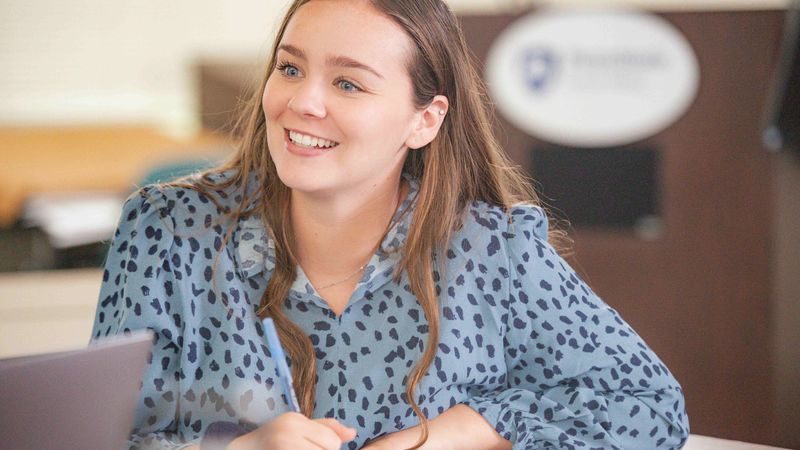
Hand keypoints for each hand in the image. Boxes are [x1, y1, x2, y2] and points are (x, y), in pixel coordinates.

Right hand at [226, 412, 356, 449]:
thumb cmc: (272, 440)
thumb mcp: (296, 427)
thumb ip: (326, 428)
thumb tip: (353, 432)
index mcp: (293, 420)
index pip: (332, 441)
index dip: (328, 448)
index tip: (309, 446)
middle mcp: (286, 434)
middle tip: (303, 449)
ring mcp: (282, 448)